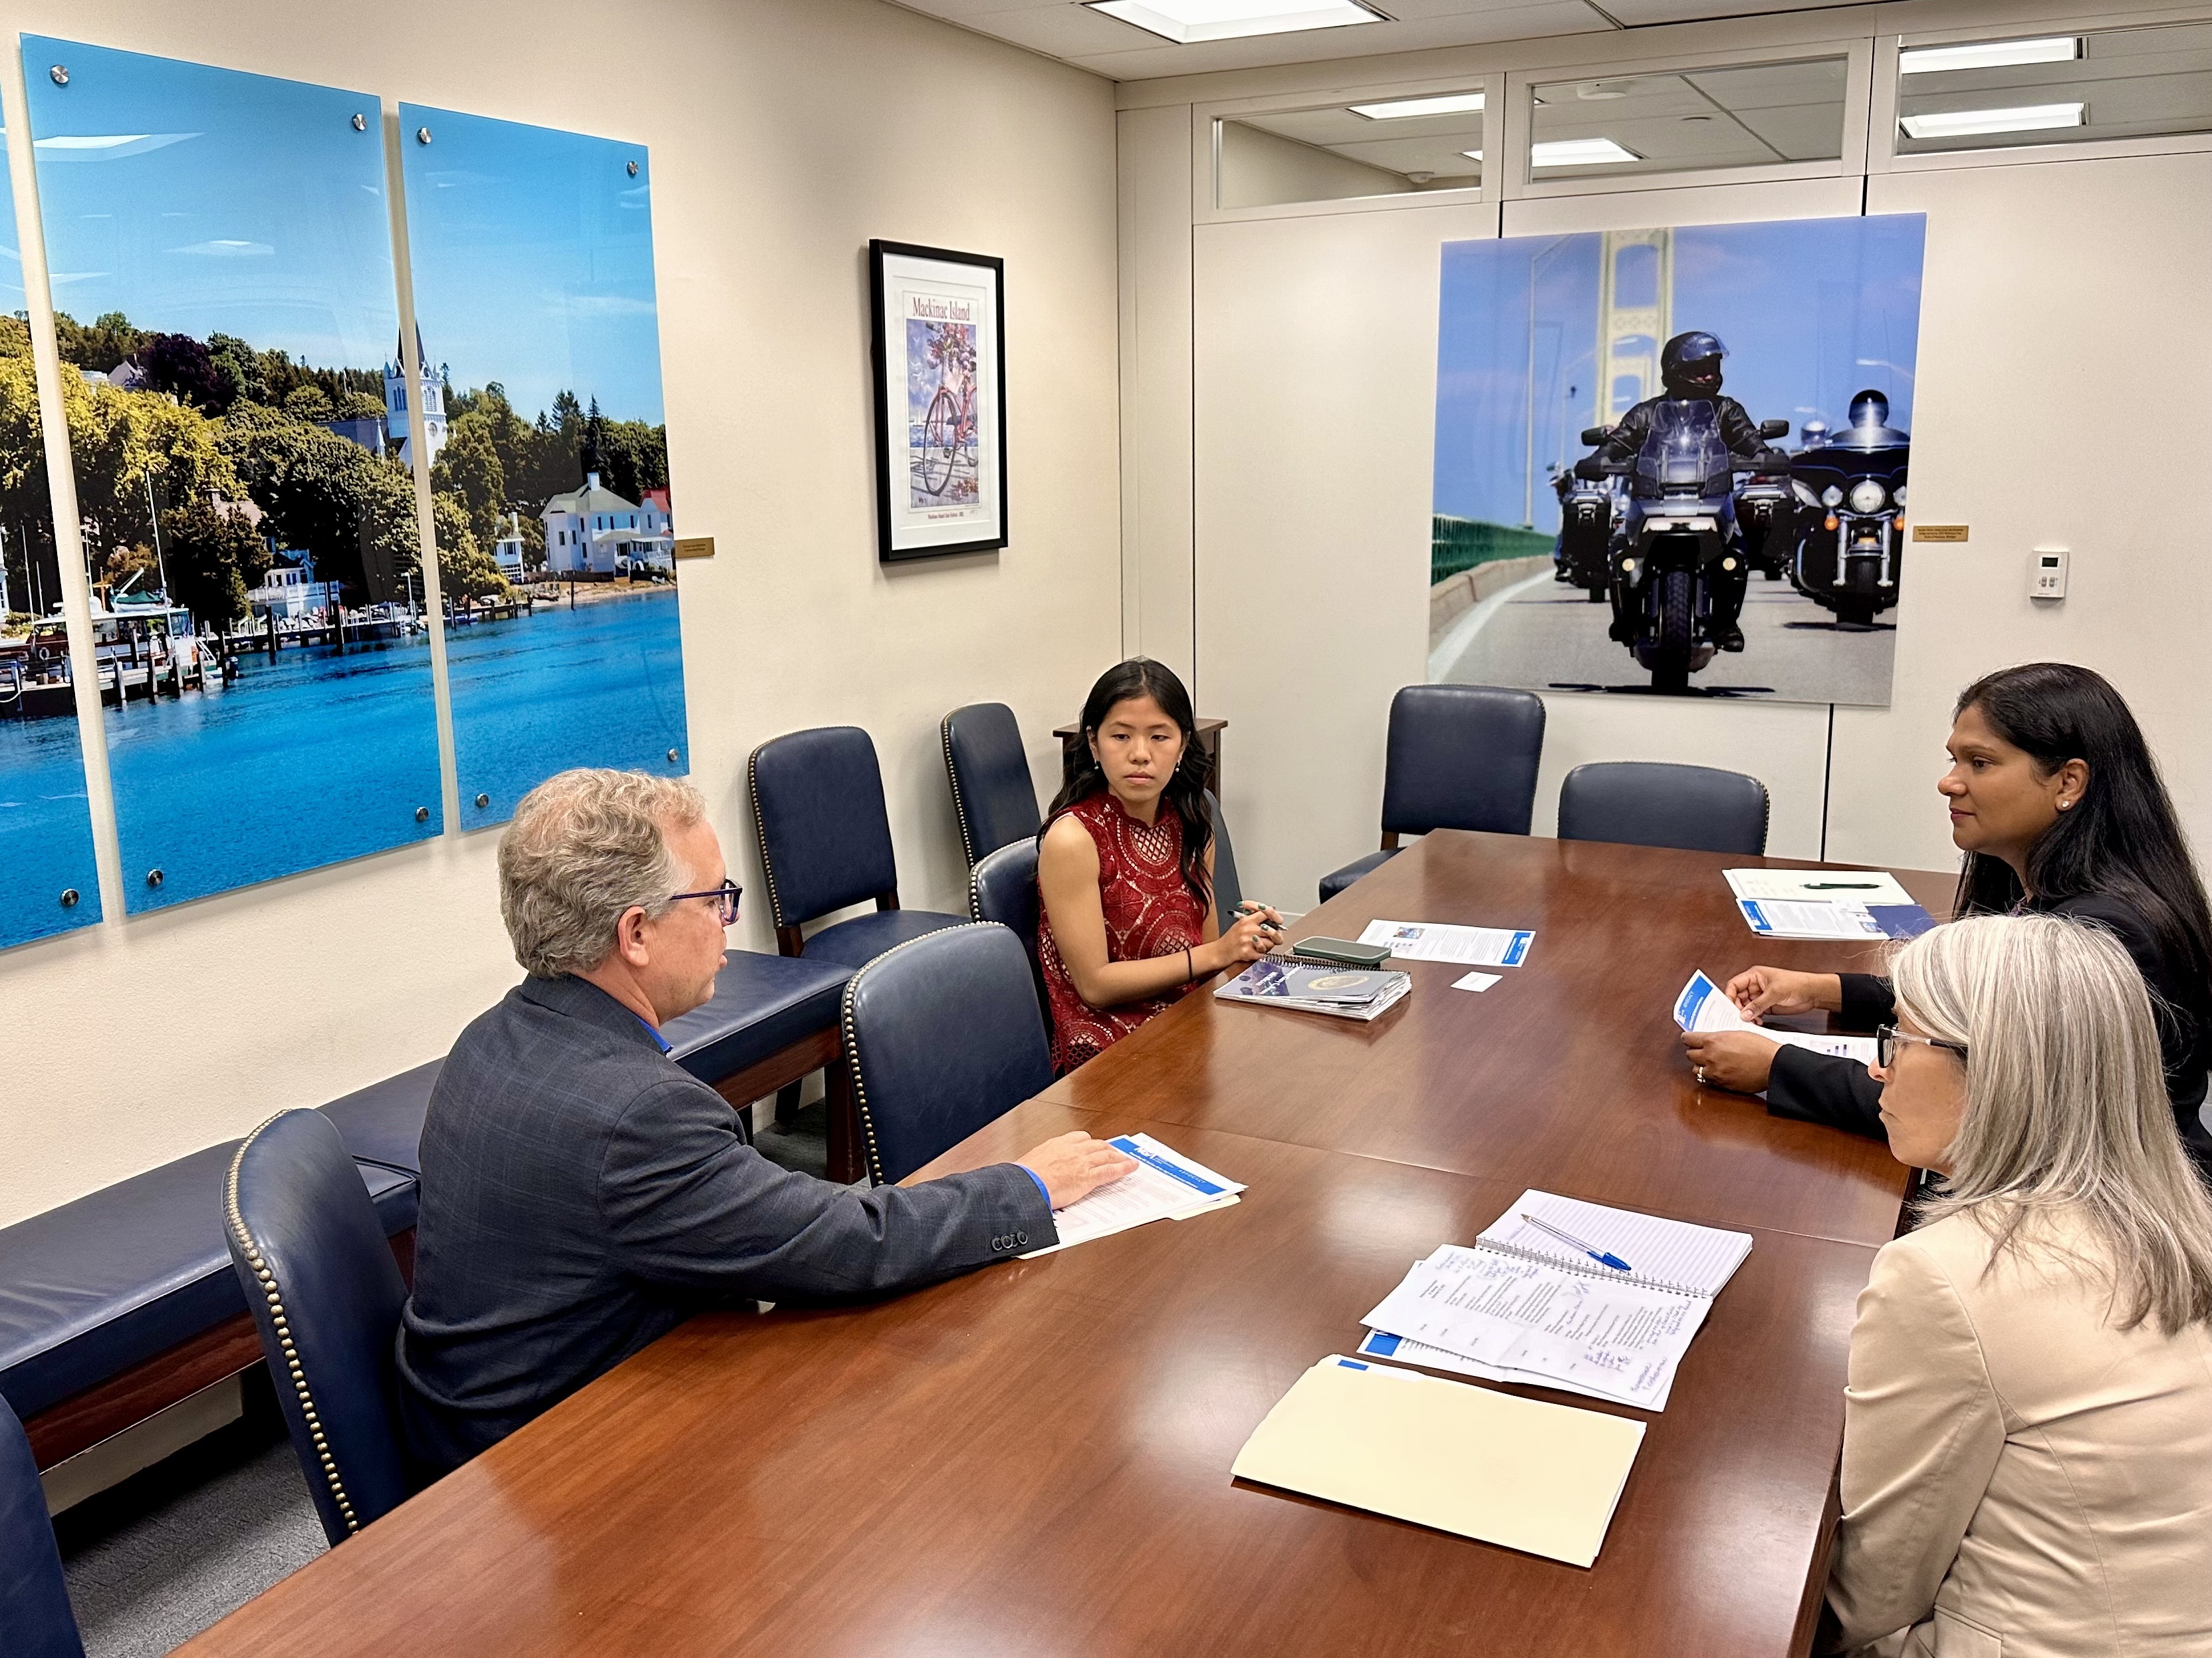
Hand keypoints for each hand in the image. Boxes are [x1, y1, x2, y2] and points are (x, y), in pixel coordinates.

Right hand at [1016, 1132, 1138, 1209]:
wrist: (1026, 1186)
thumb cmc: (1024, 1178)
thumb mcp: (1029, 1164)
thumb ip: (1038, 1165)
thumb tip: (1031, 1172)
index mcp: (1057, 1144)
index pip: (1079, 1137)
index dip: (1089, 1142)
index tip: (1092, 1144)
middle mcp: (1072, 1150)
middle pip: (1096, 1144)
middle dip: (1107, 1148)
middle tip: (1113, 1151)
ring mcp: (1082, 1162)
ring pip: (1107, 1155)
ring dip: (1118, 1156)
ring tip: (1125, 1159)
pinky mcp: (1089, 1177)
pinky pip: (1111, 1171)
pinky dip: (1124, 1168)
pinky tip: (1131, 1167)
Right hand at [1208, 908, 1282, 970]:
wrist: (1220, 952)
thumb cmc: (1231, 938)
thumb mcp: (1240, 923)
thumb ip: (1255, 919)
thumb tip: (1271, 916)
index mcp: (1247, 920)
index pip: (1266, 913)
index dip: (1274, 916)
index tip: (1277, 920)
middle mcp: (1248, 929)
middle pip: (1272, 930)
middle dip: (1273, 935)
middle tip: (1270, 937)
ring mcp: (1248, 941)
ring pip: (1270, 944)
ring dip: (1268, 946)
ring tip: (1260, 945)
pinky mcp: (1248, 952)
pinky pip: (1264, 954)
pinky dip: (1261, 954)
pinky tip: (1255, 952)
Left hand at [1681, 1029, 1780, 1094]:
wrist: (1773, 1065)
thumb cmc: (1759, 1047)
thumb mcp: (1737, 1033)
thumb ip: (1719, 1037)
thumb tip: (1710, 1039)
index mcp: (1713, 1041)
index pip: (1687, 1039)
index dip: (1687, 1038)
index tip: (1689, 1038)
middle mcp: (1710, 1057)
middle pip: (1689, 1055)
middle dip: (1694, 1052)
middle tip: (1701, 1050)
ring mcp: (1715, 1073)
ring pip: (1696, 1070)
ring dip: (1701, 1066)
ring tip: (1710, 1062)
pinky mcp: (1722, 1085)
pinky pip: (1709, 1080)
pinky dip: (1711, 1076)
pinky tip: (1719, 1072)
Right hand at [1724, 967, 1839, 1020]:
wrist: (1812, 993)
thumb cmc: (1797, 983)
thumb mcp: (1775, 993)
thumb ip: (1758, 1004)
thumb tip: (1744, 1013)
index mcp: (1754, 975)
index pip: (1734, 984)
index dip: (1729, 995)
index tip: (1728, 1006)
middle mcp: (1755, 985)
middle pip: (1738, 997)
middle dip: (1738, 1007)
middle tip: (1739, 1016)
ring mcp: (1761, 996)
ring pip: (1745, 1006)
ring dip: (1746, 1015)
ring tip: (1750, 1020)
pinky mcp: (1766, 1005)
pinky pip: (1754, 1012)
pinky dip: (1754, 1018)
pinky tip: (1757, 1021)